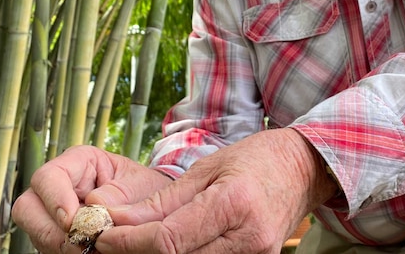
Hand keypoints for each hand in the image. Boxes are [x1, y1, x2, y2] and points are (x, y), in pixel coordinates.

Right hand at [11, 145, 172, 252]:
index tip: (72, 221)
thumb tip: (95, 204)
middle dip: (50, 230)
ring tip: (91, 251)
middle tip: (79, 244)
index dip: (54, 199)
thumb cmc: (146, 190)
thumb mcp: (140, 185)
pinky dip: (65, 253)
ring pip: (36, 232)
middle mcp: (58, 187)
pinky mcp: (56, 235)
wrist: (154, 208)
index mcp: (78, 162)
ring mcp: (52, 213)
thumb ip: (121, 192)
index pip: (48, 177)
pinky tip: (90, 253)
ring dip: (59, 246)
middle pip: (27, 207)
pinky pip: (48, 248)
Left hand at [95, 128, 338, 252]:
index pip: (169, 240)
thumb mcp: (207, 169)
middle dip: (136, 253)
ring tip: (134, 243)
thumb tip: (117, 221)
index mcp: (234, 205)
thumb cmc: (257, 159)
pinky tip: (165, 248)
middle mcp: (248, 239)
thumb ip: (163, 201)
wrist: (304, 169)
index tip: (101, 234)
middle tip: (108, 241)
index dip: (128, 243)